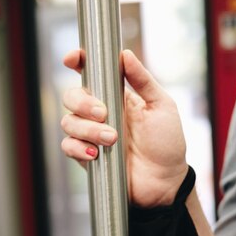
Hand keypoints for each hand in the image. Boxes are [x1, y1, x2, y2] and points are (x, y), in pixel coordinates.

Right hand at [61, 49, 187, 206]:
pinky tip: (96, 154)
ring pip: (69, 122)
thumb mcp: (162, 106)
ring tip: (112, 139)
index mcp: (117, 96)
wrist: (166, 182)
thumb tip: (125, 54)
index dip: (77, 61)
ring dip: (88, 129)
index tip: (71, 59)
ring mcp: (92, 135)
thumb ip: (143, 80)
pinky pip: (68, 146)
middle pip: (72, 96)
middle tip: (103, 113)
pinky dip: (78, 148)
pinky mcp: (87, 157)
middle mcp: (100, 114)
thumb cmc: (167, 143)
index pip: (90, 73)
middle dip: (82, 102)